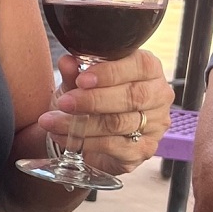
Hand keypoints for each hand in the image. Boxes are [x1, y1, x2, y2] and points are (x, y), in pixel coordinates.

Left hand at [38, 50, 173, 176]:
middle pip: (132, 97)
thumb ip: (75, 71)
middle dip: (93, 100)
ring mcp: (155, 125)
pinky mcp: (144, 150)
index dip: (110, 73)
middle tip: (64, 102)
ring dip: (82, 124)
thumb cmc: (91, 96)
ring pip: (120, 123)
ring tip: (54, 121)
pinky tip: (65, 137)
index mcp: (149, 69)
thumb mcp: (79, 80)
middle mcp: (158, 96)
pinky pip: (114, 146)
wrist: (92, 130)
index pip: (140, 66)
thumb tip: (67, 62)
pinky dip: (85, 141)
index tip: (81, 80)